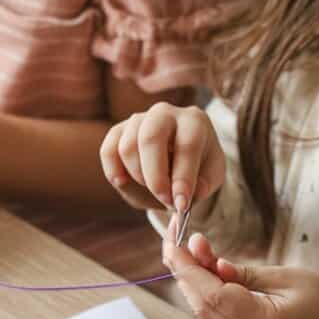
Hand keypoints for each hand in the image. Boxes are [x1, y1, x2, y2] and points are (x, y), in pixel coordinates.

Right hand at [99, 103, 224, 213]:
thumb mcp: (210, 177)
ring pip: (128, 147)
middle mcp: (165, 113)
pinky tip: (126, 183)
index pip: (187, 145)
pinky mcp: (118, 130)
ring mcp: (138, 119)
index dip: (183, 177)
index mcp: (194, 121)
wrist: (178, 157)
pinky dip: (114, 172)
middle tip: (164, 200)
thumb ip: (203, 185)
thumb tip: (185, 197)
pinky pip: (108, 151)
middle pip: (151, 138)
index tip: (181, 204)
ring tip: (153, 189)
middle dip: (155, 177)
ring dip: (138, 177)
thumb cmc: (198, 165)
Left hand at [163, 221, 318, 318]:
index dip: (190, 268)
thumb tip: (213, 263)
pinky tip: (200, 265)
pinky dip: (201, 287)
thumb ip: (246, 274)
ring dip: (190, 277)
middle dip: (184, 268)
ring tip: (187, 245)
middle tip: (177, 235)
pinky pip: (213, 312)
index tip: (177, 241)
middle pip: (201, 303)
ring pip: (202, 309)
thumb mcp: (288, 277)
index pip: (214, 296)